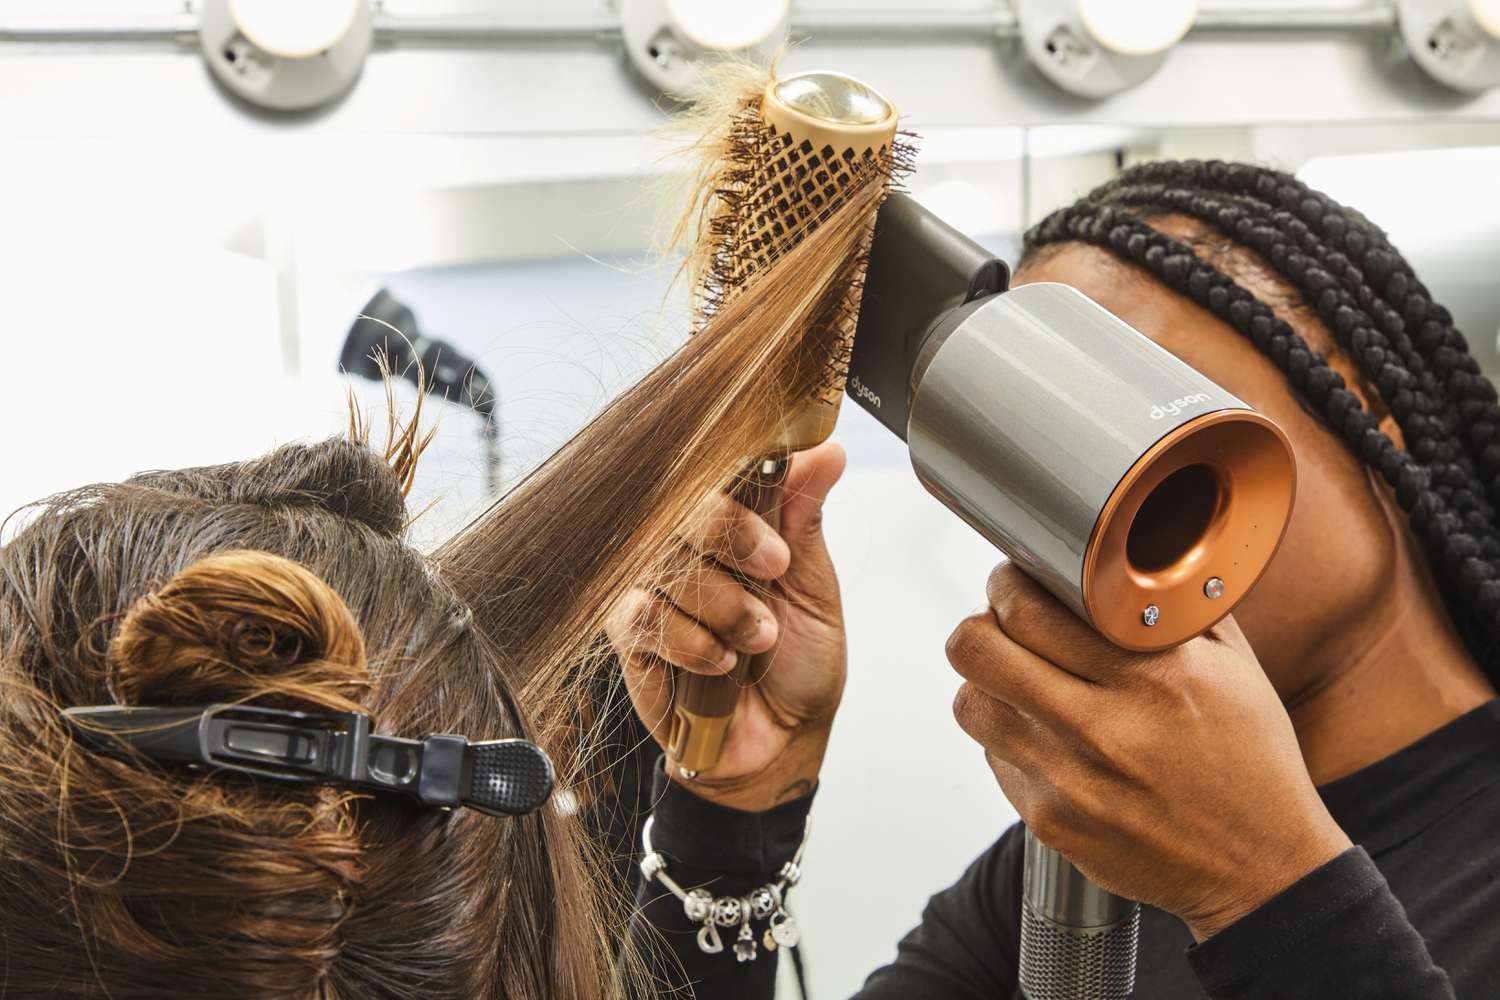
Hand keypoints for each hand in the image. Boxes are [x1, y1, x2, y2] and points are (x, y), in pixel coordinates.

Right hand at [606, 441, 847, 810]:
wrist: (782, 741)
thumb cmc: (798, 664)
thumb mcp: (815, 589)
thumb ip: (805, 519)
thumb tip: (827, 453)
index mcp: (733, 525)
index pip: (715, 474)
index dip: (741, 497)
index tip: (778, 543)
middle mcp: (688, 549)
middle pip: (680, 506)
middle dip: (731, 537)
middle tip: (772, 573)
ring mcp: (653, 587)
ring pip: (663, 563)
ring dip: (722, 607)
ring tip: (757, 638)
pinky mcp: (628, 634)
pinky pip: (640, 616)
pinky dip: (689, 641)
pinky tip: (719, 662)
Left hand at [947, 562, 1351, 939]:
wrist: (1261, 870)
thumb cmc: (1251, 763)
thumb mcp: (1236, 670)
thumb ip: (1177, 609)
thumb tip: (1127, 558)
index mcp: (1154, 678)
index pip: (1030, 609)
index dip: (1008, 583)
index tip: (1016, 579)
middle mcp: (1104, 728)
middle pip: (976, 649)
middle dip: (982, 623)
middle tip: (1002, 622)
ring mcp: (1069, 780)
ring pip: (971, 703)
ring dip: (987, 683)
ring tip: (1017, 679)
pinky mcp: (1049, 822)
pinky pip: (994, 758)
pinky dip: (1010, 739)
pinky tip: (1047, 736)